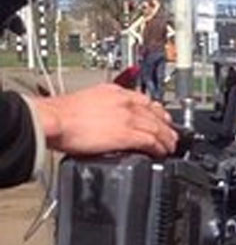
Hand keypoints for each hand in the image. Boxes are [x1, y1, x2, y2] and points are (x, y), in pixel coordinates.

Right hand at [33, 85, 177, 156]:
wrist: (53, 120)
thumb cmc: (61, 114)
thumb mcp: (88, 102)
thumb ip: (104, 108)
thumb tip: (107, 120)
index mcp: (115, 92)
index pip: (144, 100)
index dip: (157, 111)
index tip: (162, 118)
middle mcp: (125, 102)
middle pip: (155, 114)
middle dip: (167, 126)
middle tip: (173, 135)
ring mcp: (128, 118)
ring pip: (158, 128)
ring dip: (167, 139)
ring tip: (171, 146)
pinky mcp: (127, 134)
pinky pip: (151, 141)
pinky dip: (159, 147)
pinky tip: (162, 152)